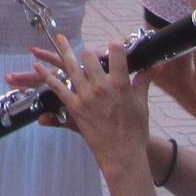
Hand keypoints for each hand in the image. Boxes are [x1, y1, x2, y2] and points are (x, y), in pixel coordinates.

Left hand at [18, 34, 152, 179]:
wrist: (122, 155)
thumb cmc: (135, 130)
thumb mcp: (142, 104)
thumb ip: (144, 80)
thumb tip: (158, 64)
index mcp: (120, 84)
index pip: (116, 52)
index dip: (115, 44)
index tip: (115, 43)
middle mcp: (101, 87)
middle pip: (90, 56)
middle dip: (92, 53)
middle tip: (94, 57)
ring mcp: (85, 96)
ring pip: (71, 66)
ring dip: (65, 52)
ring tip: (60, 39)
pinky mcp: (74, 107)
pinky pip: (57, 87)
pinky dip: (46, 76)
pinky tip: (37, 66)